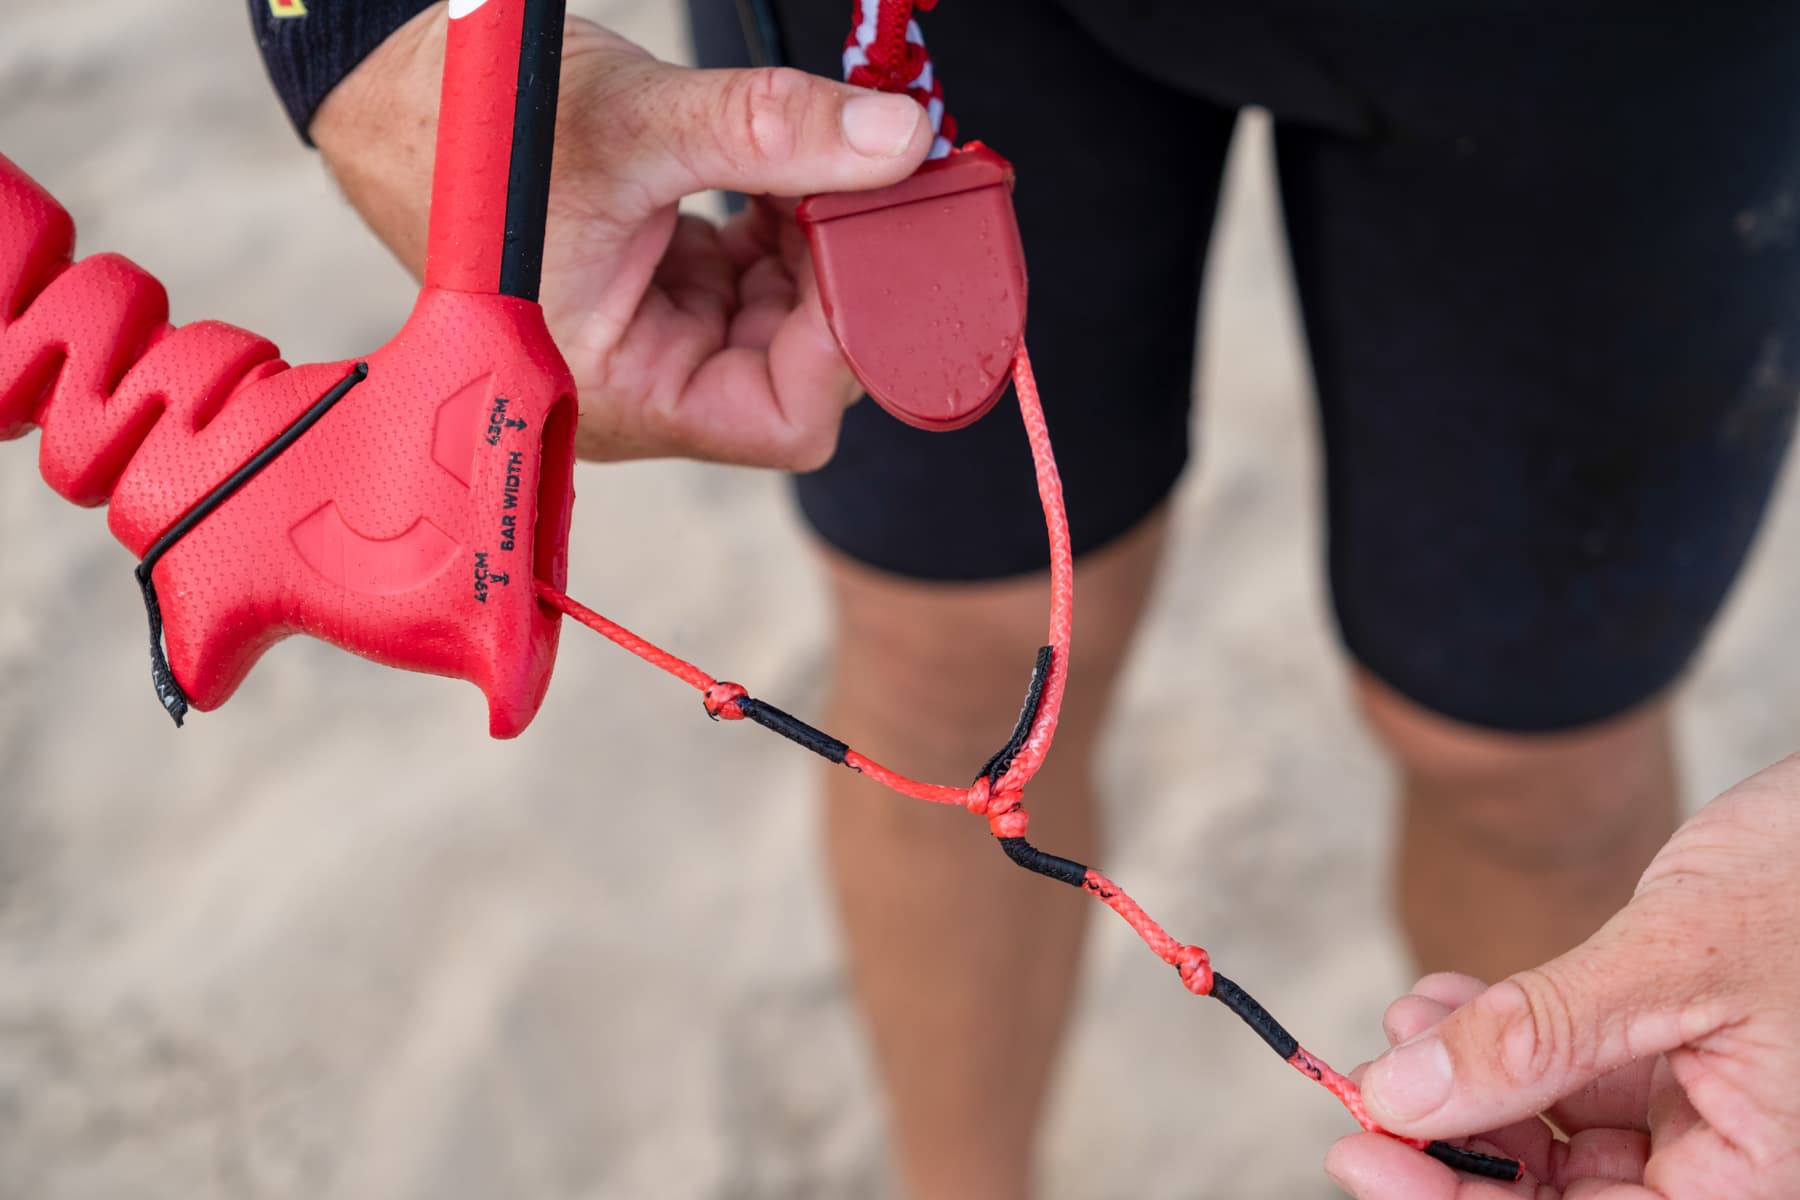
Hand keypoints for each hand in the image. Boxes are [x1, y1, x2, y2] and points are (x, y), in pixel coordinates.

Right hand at [310, 3, 931, 467]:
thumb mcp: (635, 124)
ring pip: (783, 320)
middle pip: (797, 369)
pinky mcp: (665, 294)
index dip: (845, 342)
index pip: (783, 418)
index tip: (872, 245)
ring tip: (815, 160)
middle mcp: (646, 385)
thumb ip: (772, 133)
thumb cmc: (474, 127)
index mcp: (621, 393)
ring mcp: (658, 340)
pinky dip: (784, 224)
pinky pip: (755, 281)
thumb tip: (900, 138)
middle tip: (871, 186)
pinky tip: (782, 167)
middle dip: (838, 279)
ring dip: (816, 243)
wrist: (401, 88)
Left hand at [1326, 755, 1799, 1198]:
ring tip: (1406, 1020)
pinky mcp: (1678, 1051)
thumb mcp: (1666, 962)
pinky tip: (1447, 998)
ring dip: (1469, 1083)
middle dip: (1456, 1143)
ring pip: (1558, 1134)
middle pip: (1565, 1198)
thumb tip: (1401, 1096)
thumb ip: (1536, 1037)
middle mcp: (1730, 1156)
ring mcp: (1704, 1105)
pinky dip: (1504, 1035)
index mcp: (1759, 1176)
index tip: (1363, 1153)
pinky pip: (1574, 1069)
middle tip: (1366, 1088)